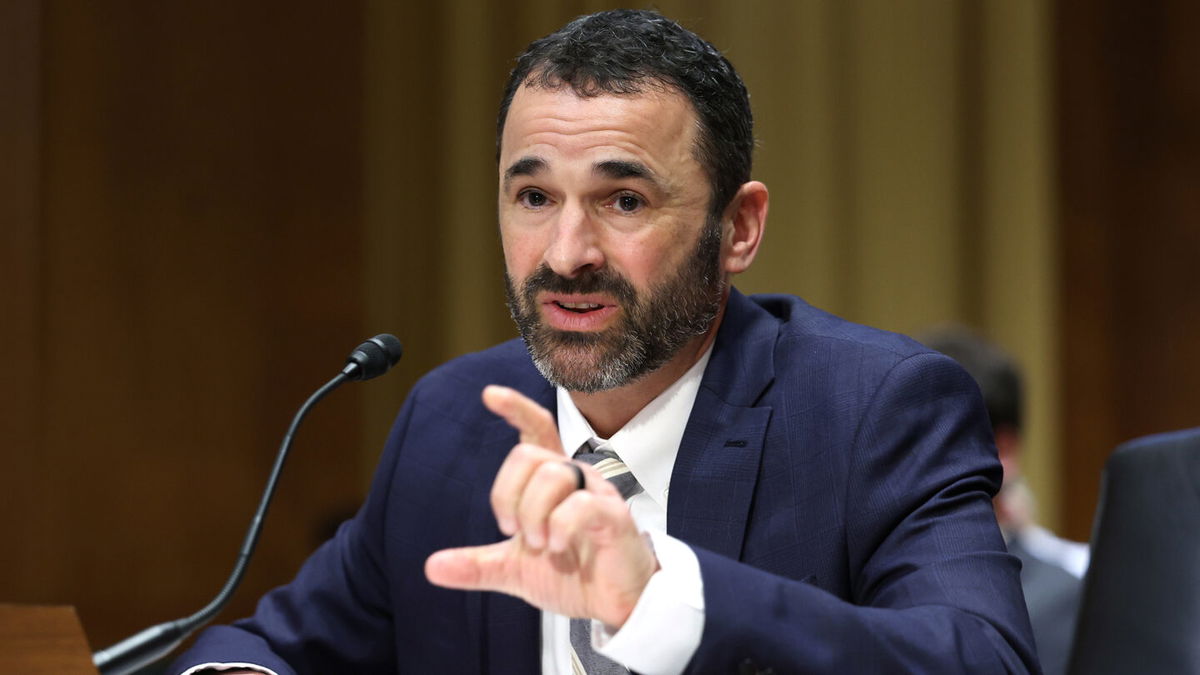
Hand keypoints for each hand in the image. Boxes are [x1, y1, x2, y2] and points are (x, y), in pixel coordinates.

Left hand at [425, 385, 657, 627]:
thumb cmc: (572, 575)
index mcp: (551, 481)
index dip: (516, 409)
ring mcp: (597, 494)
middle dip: (508, 496)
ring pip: (552, 474)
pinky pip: (580, 504)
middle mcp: (575, 478)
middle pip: (528, 456)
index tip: (489, 394)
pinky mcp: (614, 517)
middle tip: (514, 532)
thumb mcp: (515, 570)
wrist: (614, 605)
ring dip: (534, 514)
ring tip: (542, 545)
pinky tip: (558, 547)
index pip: (536, 430)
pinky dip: (560, 526)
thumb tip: (431, 568)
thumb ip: (477, 565)